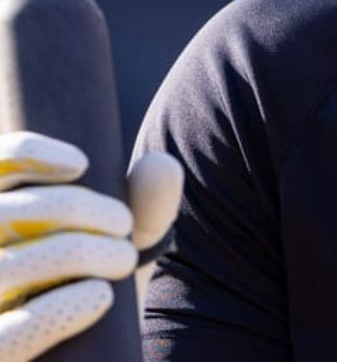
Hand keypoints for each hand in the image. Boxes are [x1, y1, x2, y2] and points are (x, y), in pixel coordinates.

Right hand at [0, 133, 181, 360]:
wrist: (96, 356)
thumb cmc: (97, 289)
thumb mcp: (123, 246)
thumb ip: (143, 208)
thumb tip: (162, 166)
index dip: (24, 154)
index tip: (82, 163)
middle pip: (3, 213)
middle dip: (72, 208)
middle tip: (123, 224)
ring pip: (5, 268)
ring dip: (76, 253)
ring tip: (123, 259)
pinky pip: (10, 337)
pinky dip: (57, 310)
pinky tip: (100, 296)